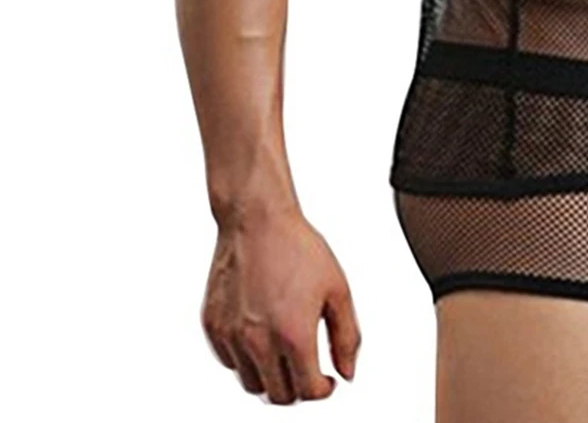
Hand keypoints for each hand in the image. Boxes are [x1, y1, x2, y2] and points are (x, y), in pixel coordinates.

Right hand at [200, 206, 361, 403]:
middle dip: (298, 387)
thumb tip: (346, 374)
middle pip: (279, 396)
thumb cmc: (299, 249)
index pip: (308, 392)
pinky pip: (230, 362)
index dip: (323, 389)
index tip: (327, 379)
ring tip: (284, 349)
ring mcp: (231, 336)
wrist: (257, 220)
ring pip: (252, 384)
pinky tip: (262, 334)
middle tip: (307, 367)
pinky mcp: (213, 327)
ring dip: (271, 376)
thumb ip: (346, 337)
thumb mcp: (337, 289)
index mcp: (294, 335)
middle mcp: (259, 342)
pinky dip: (246, 359)